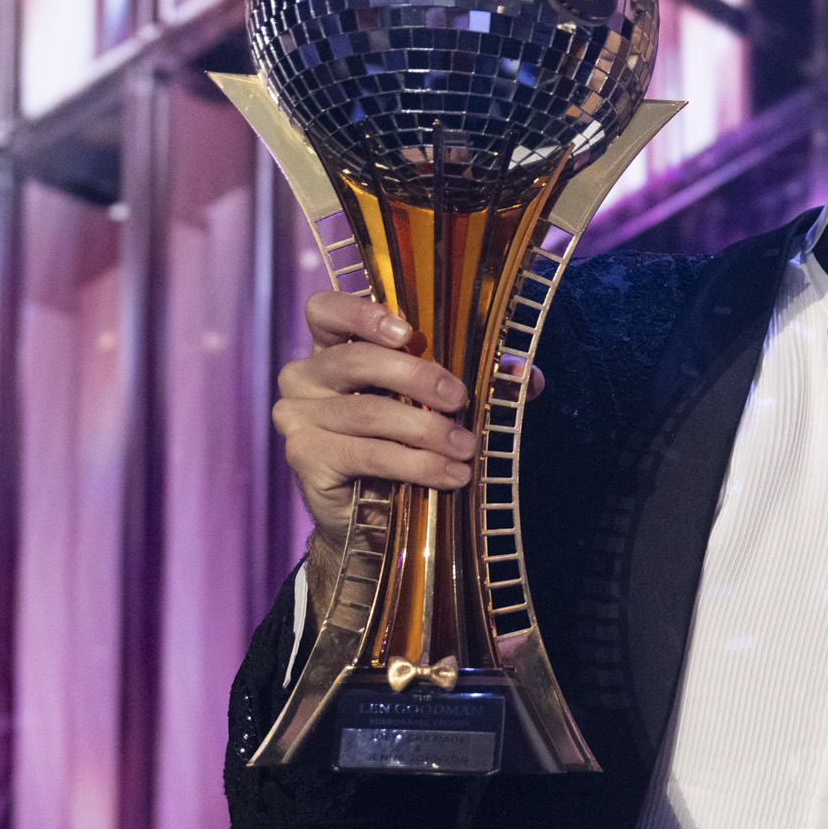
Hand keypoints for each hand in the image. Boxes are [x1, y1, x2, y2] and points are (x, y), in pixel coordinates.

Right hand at [273, 291, 486, 547]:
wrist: (369, 517)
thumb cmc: (403, 444)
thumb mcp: (436, 404)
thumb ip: (478, 380)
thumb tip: (530, 375)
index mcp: (331, 349)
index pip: (324, 310)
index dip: (361, 312)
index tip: (408, 332)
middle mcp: (304, 377)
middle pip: (356, 361)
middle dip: (418, 377)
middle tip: (460, 399)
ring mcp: (297, 417)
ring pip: (369, 413)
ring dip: (428, 432)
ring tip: (467, 449)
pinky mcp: (305, 457)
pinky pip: (368, 455)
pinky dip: (418, 465)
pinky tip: (450, 475)